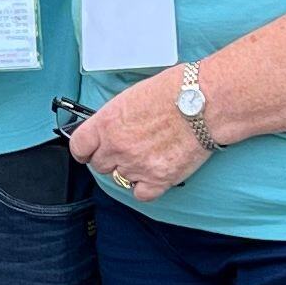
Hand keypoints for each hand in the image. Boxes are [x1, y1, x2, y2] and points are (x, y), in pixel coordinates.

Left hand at [65, 70, 209, 200]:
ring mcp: (137, 165)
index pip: (79, 146)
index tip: (89, 151)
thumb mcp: (133, 95)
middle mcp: (118, 146)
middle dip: (111, 158)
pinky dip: (147, 187)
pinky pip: (141, 194)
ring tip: (147, 156)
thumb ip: (116, 118)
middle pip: (100, 165)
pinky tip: (155, 173)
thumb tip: (112, 128)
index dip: (84, 150)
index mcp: (107, 122)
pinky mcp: (159, 179)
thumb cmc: (176, 90)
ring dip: (130, 171)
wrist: (206, 102)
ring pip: (120, 179)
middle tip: (128, 149)